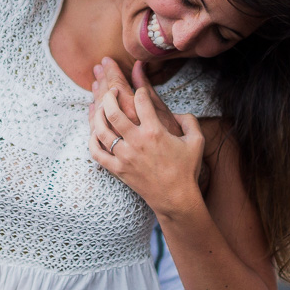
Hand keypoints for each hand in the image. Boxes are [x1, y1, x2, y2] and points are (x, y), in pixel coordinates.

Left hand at [89, 84, 204, 216]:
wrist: (176, 198)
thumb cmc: (187, 169)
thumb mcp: (197, 141)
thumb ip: (189, 121)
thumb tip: (176, 112)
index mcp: (155, 132)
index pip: (140, 101)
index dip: (139, 91)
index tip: (139, 91)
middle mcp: (137, 142)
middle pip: (113, 112)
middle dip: (109, 96)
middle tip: (112, 91)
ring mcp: (125, 157)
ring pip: (101, 131)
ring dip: (98, 115)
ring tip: (100, 108)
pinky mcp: (118, 170)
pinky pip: (97, 153)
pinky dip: (92, 140)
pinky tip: (95, 132)